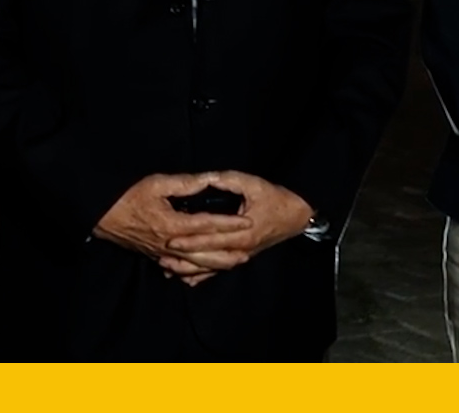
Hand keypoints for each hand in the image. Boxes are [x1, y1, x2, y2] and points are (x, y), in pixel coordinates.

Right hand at [94, 172, 252, 284]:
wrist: (102, 217)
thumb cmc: (126, 197)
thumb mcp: (155, 184)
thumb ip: (183, 184)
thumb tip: (207, 180)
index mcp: (173, 224)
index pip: (208, 225)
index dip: (229, 223)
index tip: (247, 222)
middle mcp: (171, 244)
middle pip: (207, 252)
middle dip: (230, 251)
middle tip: (250, 249)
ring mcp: (163, 253)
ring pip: (196, 264)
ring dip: (218, 264)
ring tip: (235, 262)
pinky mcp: (155, 256)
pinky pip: (181, 268)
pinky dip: (197, 272)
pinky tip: (205, 272)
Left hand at [162, 170, 314, 276]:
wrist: (298, 215)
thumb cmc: (275, 198)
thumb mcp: (252, 184)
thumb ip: (227, 181)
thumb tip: (207, 178)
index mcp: (242, 232)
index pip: (211, 238)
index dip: (190, 240)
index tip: (169, 240)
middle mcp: (241, 248)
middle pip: (208, 257)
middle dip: (184, 258)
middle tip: (161, 255)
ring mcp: (242, 254)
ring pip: (212, 268)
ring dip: (190, 270)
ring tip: (167, 268)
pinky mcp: (243, 255)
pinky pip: (220, 269)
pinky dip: (203, 275)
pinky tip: (186, 279)